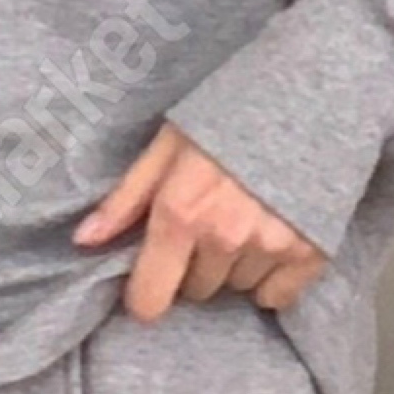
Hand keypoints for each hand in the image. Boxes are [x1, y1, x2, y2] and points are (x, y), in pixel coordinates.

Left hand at [73, 124, 327, 321]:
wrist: (310, 96)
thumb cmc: (230, 115)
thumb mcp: (167, 145)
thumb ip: (126, 198)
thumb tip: (83, 241)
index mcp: (181, 213)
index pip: (150, 297)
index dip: (146, 295)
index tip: (152, 282)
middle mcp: (223, 237)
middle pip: (196, 290)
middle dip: (196, 266)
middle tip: (210, 226)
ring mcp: (270, 247)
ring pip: (236, 289)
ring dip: (234, 267)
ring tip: (245, 221)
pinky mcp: (310, 252)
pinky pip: (277, 296)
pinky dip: (272, 278)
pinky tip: (273, 239)